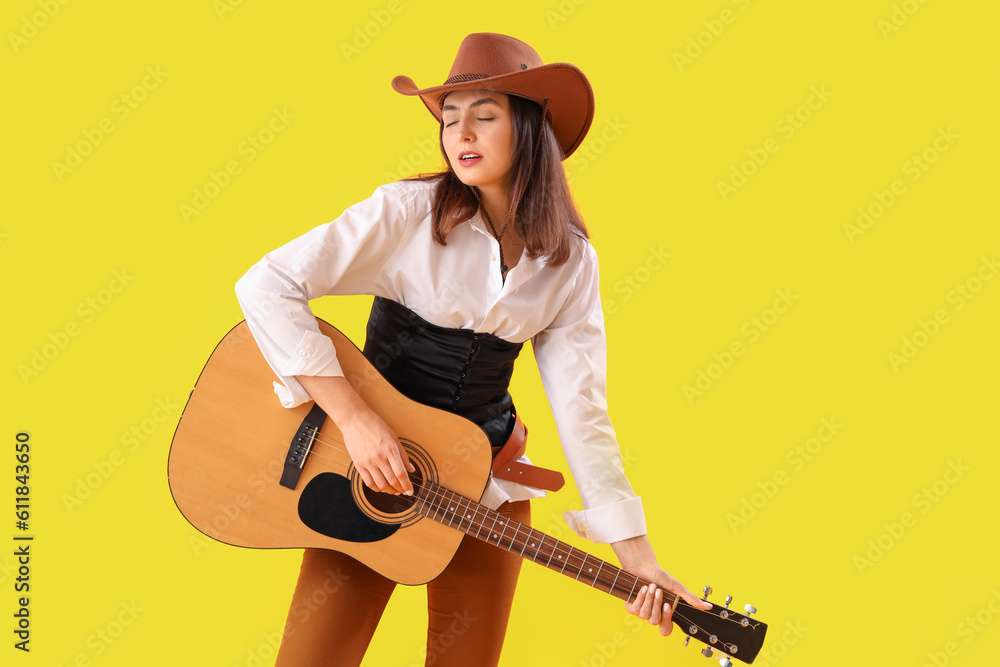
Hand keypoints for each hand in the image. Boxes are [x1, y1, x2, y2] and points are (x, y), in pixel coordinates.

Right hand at [294, 375, 414, 494]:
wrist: (354, 420)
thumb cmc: (375, 425)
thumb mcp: (393, 437)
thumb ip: (403, 455)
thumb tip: (411, 469)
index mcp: (390, 449)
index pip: (401, 473)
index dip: (407, 485)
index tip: (411, 491)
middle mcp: (379, 457)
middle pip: (392, 481)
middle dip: (400, 489)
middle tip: (403, 491)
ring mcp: (368, 462)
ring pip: (380, 485)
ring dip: (389, 491)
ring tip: (393, 490)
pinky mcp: (358, 464)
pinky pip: (368, 482)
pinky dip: (376, 488)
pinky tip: (381, 487)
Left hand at [613, 536, 711, 636]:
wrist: (644, 566)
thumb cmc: (660, 577)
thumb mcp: (677, 588)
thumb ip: (691, 599)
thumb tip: (709, 607)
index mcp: (664, 613)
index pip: (665, 630)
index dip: (666, 622)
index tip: (668, 607)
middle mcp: (653, 614)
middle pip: (654, 621)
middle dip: (656, 604)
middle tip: (659, 591)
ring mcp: (641, 612)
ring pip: (644, 615)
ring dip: (649, 599)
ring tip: (651, 587)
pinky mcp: (631, 607)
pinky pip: (635, 609)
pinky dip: (640, 597)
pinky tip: (642, 588)